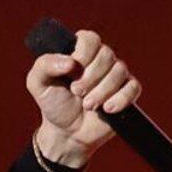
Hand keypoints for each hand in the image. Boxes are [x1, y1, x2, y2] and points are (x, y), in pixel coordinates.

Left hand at [26, 28, 140, 171]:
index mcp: (80, 51)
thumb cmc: (54, 104)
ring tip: (88, 105)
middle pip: (106, 55)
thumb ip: (44, 65)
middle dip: (90, 77)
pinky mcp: (127, 92)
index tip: (72, 72)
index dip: (83, 54)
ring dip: (102, 91)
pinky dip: (120, 99)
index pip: (90, 39)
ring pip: (120, 71)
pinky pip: (133, 88)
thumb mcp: (38, 83)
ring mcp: (115, 76)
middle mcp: (100, 59)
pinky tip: (107, 109)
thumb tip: (70, 62)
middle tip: (76, 92)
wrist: (66, 132)